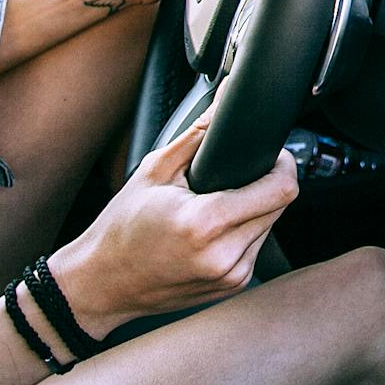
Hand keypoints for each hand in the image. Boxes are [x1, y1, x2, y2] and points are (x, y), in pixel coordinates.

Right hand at [46, 112, 296, 337]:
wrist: (101, 284)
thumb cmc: (121, 228)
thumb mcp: (155, 171)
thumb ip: (198, 133)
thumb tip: (225, 98)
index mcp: (205, 224)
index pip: (281, 189)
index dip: (283, 164)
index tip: (271, 155)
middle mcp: (224, 255)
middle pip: (280, 205)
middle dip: (266, 184)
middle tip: (232, 178)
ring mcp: (231, 276)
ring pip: (270, 226)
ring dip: (255, 210)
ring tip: (216, 206)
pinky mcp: (232, 286)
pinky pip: (256, 246)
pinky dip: (243, 232)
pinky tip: (213, 230)